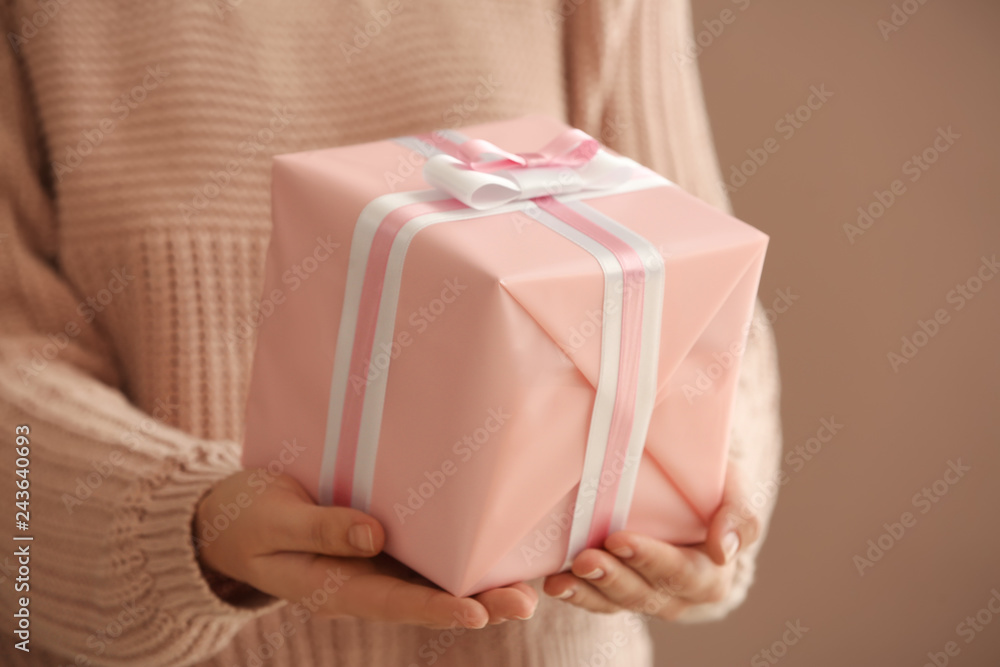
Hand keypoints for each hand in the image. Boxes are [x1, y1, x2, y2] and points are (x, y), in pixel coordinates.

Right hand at [195, 470, 537, 627]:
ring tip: (527, 587)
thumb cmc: (246, 517)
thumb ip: (320, 528)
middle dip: (476, 602)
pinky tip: (489, 552)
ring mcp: (370, 566)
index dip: (435, 608)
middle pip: (424, 598)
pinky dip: (455, 557)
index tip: (477, 612)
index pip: (391, 602)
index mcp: (331, 587)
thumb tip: (374, 535)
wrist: (229, 519)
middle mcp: (360, 582)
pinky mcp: (375, 545)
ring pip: (429, 581)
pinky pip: (419, 556)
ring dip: (476, 584)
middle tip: (526, 602)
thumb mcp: (273, 520)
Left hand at [542, 464, 760, 619]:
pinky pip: (598, 600)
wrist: (686, 488)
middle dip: (613, 577)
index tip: (618, 539)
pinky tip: (556, 583)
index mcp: (711, 575)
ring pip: (617, 603)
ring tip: (562, 579)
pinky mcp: (619, 590)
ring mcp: (646, 596)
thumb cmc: (711, 485)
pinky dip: (576, 594)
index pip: (681, 572)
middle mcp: (679, 596)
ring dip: (588, 591)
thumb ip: (739, 514)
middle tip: (585, 558)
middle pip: (645, 594)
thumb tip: (724, 551)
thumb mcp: (733, 488)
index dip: (650, 559)